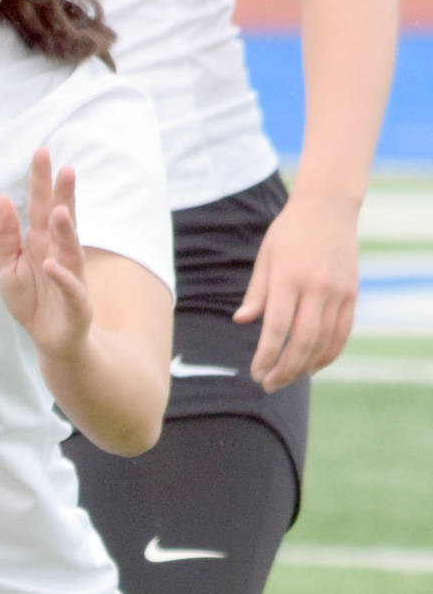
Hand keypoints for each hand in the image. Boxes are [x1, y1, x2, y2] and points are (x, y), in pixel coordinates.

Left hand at [0, 149, 92, 359]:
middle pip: (62, 220)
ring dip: (68, 231)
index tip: (41, 152)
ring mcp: (70, 276)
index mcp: (40, 241)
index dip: (41, 181)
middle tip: (66, 168)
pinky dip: (62, 277)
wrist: (49, 338)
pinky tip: (52, 264)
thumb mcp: (6, 266)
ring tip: (63, 210)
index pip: (41, 206)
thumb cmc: (30, 298)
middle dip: (64, 195)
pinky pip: (70, 288)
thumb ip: (5, 235)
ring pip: (70, 250)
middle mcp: (58, 253)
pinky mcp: (75, 303)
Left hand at [234, 191, 359, 389]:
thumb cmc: (288, 233)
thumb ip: (256, 293)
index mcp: (288, 278)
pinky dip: (329, 353)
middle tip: (269, 384)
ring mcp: (338, 291)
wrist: (328, 208)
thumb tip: (241, 322)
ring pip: (325, 341)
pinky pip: (342, 332)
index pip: (276, 329)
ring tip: (287, 377)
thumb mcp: (265, 258)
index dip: (266, 357)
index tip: (255, 373)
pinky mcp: (351, 293)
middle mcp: (316, 287)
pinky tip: (313, 365)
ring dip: (306, 366)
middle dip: (285, 369)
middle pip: (302, 341)